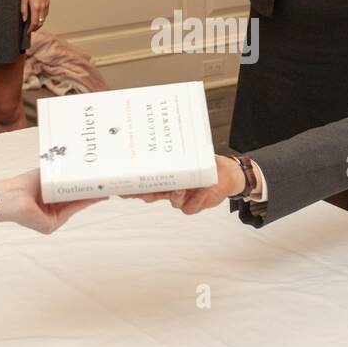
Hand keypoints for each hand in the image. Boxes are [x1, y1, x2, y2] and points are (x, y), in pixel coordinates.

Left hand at [0, 167, 100, 232]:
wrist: (9, 195)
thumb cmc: (23, 184)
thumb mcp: (48, 178)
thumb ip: (63, 177)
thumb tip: (81, 167)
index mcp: (48, 201)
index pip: (69, 195)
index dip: (84, 188)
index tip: (97, 181)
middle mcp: (50, 213)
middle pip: (75, 202)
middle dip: (91, 193)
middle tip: (107, 184)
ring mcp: (51, 220)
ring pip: (75, 206)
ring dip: (91, 197)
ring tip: (104, 187)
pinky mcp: (51, 225)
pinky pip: (70, 211)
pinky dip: (83, 202)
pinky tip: (94, 195)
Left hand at [22, 0, 48, 32]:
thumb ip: (23, 10)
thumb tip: (24, 19)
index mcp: (36, 7)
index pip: (34, 23)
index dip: (31, 29)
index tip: (27, 32)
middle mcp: (42, 7)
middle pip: (40, 22)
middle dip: (35, 28)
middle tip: (30, 30)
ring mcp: (46, 5)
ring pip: (44, 18)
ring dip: (39, 23)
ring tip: (34, 24)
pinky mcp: (48, 2)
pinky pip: (46, 13)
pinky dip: (42, 17)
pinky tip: (38, 16)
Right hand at [122, 154, 244, 214]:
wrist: (225, 174)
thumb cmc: (204, 164)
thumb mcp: (191, 154)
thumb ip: (181, 152)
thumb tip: (166, 140)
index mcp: (166, 177)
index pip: (146, 182)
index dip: (134, 186)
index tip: (122, 187)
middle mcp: (170, 189)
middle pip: (153, 194)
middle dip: (145, 194)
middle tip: (141, 192)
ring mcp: (181, 198)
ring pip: (172, 201)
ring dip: (174, 195)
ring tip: (178, 188)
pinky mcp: (193, 205)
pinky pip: (189, 206)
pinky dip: (195, 199)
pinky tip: (200, 191)